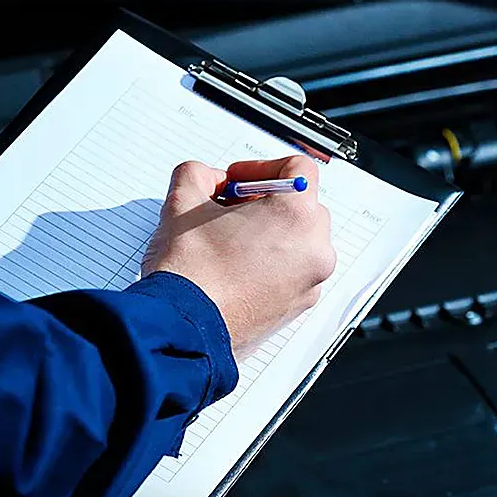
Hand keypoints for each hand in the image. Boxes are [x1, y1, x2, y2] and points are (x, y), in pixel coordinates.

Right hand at [142, 156, 335, 360]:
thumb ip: (197, 175)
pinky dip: (271, 265)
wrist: (184, 330)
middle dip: (266, 202)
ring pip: (299, 242)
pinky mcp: (297, 308)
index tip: (237, 180)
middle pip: (302, 207)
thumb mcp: (182, 203)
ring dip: (270, 234)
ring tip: (230, 241)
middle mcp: (314, 251)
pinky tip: (235, 269)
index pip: (299, 170)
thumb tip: (207, 179)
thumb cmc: (191, 275)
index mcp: (297, 217)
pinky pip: (293, 273)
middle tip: (230, 208)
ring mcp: (309, 283)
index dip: (262, 167)